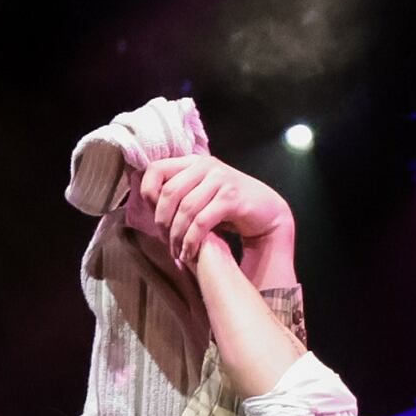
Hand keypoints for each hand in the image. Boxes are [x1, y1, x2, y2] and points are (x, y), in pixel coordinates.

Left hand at [135, 153, 291, 272]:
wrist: (268, 212)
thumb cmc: (231, 206)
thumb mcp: (202, 193)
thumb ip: (181, 192)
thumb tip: (147, 203)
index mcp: (193, 162)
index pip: (156, 169)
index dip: (148, 192)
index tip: (151, 215)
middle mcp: (206, 166)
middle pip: (169, 192)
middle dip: (163, 221)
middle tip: (165, 243)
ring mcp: (220, 180)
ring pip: (185, 209)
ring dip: (177, 235)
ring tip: (178, 252)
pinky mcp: (232, 198)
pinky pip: (202, 221)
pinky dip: (192, 240)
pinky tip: (190, 253)